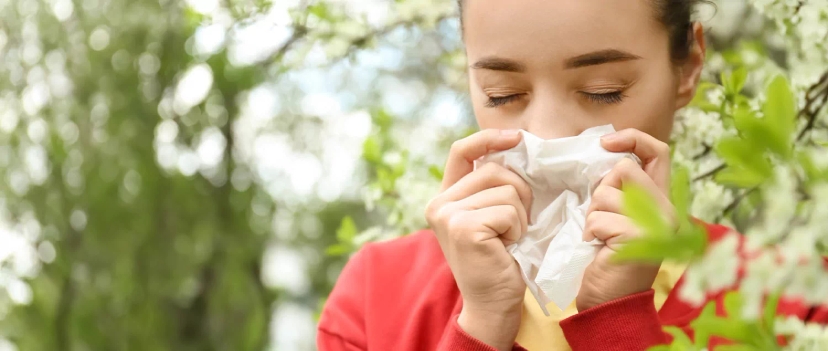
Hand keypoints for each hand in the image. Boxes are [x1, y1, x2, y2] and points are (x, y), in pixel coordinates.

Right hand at [425, 129, 531, 350]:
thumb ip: (491, 186)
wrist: (492, 303)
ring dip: (520, 215)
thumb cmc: (499, 259)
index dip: (489, 138)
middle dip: (519, 193)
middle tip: (514, 224)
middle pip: (495, 169)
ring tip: (508, 238)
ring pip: (506, 189)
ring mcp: (448, 215)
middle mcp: (439, 203)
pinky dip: (517, 229)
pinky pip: (509, 210)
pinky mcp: (463, 227)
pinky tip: (506, 247)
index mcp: (445, 197)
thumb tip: (517, 146)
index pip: (462, 151)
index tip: (517, 138)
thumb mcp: (490, 215)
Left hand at [576, 128, 675, 311]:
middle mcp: (668, 210)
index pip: (659, 151)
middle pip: (625, 168)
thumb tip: (605, 154)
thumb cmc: (608, 258)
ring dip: (592, 215)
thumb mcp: (618, 216)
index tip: (605, 143)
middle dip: (601, 190)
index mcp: (663, 201)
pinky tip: (598, 248)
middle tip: (601, 218)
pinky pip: (600, 217)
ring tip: (600, 237)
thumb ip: (622, 190)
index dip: (632, 138)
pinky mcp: (639, 237)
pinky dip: (590, 231)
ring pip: (607, 193)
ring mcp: (657, 224)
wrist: (610, 302)